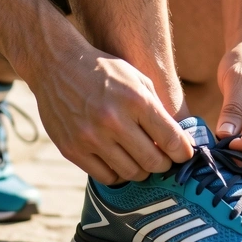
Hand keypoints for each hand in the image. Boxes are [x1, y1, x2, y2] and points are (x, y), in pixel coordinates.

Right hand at [28, 46, 193, 184]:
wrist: (56, 65)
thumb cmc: (103, 71)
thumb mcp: (137, 79)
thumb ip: (158, 110)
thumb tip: (180, 143)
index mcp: (135, 100)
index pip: (171, 139)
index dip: (183, 152)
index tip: (184, 154)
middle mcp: (113, 120)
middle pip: (153, 162)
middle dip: (164, 164)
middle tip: (164, 160)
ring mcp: (90, 137)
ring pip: (131, 173)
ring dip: (141, 170)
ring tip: (141, 159)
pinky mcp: (72, 149)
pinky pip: (105, 176)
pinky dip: (117, 173)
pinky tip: (119, 161)